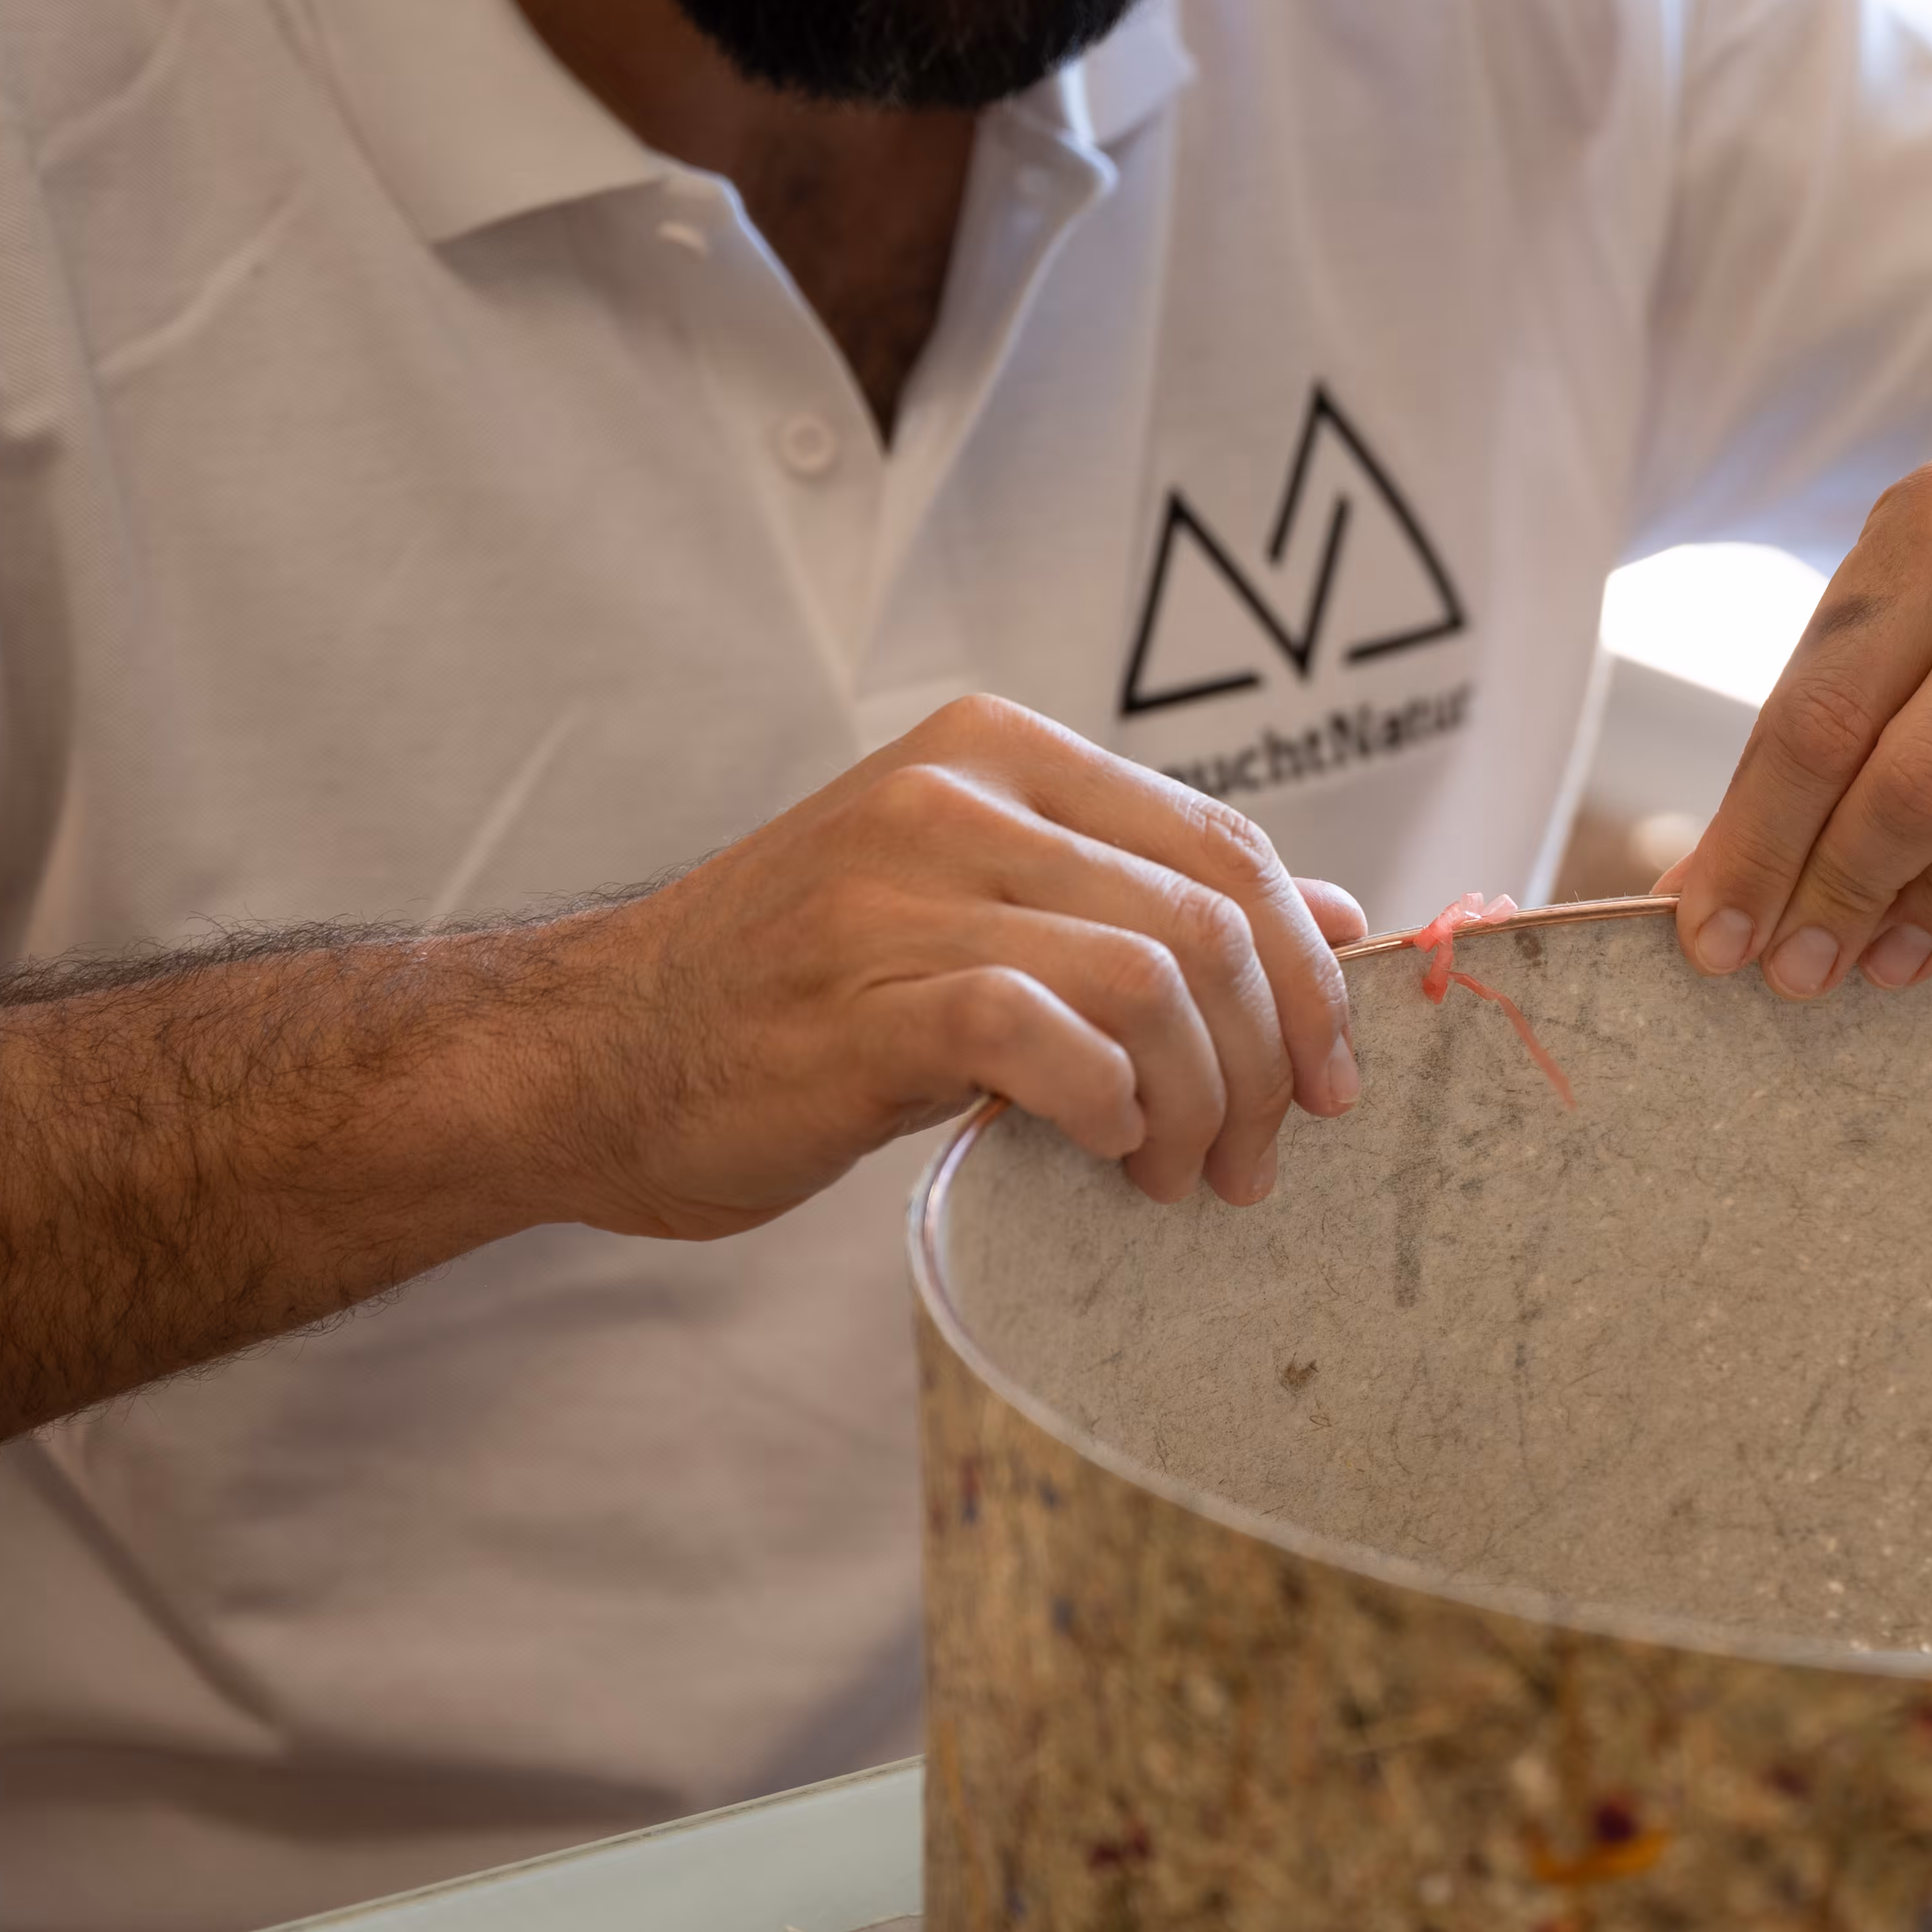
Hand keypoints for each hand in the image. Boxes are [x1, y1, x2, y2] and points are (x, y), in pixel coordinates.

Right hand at [544, 696, 1364, 1231]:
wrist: (593, 1058)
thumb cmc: (802, 999)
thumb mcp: (985, 914)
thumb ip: (1143, 903)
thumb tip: (1338, 916)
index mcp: (999, 753)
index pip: (1226, 846)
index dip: (1308, 974)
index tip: (1329, 1081)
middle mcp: (955, 797)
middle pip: (1210, 922)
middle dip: (1270, 1061)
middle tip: (1260, 1159)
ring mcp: (901, 890)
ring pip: (1152, 982)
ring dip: (1201, 1106)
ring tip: (1177, 1178)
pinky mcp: (864, 998)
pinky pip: (1052, 1040)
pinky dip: (1111, 1111)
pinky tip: (1100, 1154)